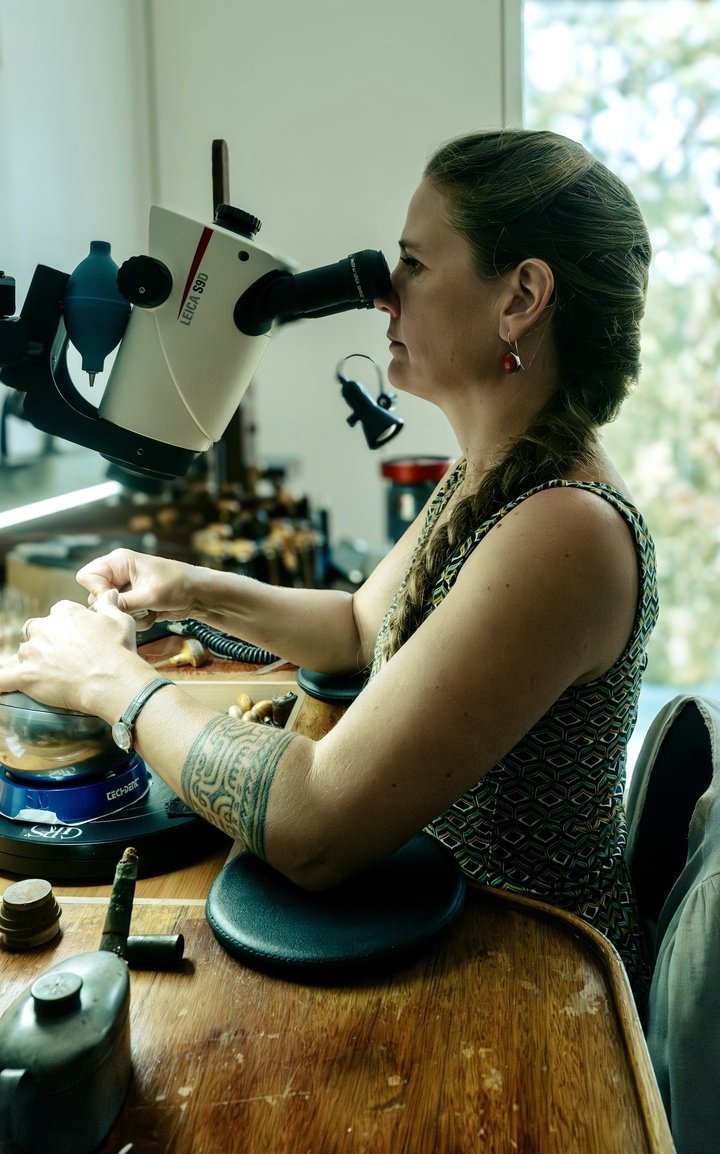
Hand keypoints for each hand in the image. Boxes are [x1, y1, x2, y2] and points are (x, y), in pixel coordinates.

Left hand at [0, 592, 138, 715]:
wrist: (112, 680)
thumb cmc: (118, 650)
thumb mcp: (120, 620)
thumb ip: (108, 605)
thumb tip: (108, 594)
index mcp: (64, 612)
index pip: (57, 615)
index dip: (66, 629)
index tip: (77, 639)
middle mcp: (44, 628)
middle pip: (36, 633)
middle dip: (46, 644)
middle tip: (65, 658)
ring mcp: (33, 652)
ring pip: (24, 654)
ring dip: (34, 662)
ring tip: (53, 676)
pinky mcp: (26, 676)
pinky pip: (3, 679)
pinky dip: (1, 682)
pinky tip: (2, 685)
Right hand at [76, 548, 197, 627]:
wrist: (199, 595)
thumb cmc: (179, 586)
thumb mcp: (150, 595)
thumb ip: (123, 603)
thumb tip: (99, 611)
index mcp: (119, 561)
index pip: (87, 576)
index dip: (97, 592)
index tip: (115, 601)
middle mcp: (118, 573)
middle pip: (95, 596)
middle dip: (115, 608)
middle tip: (135, 609)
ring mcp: (125, 588)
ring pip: (110, 609)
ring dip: (128, 616)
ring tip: (148, 611)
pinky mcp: (133, 602)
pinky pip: (123, 616)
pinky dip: (137, 620)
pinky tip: (152, 615)